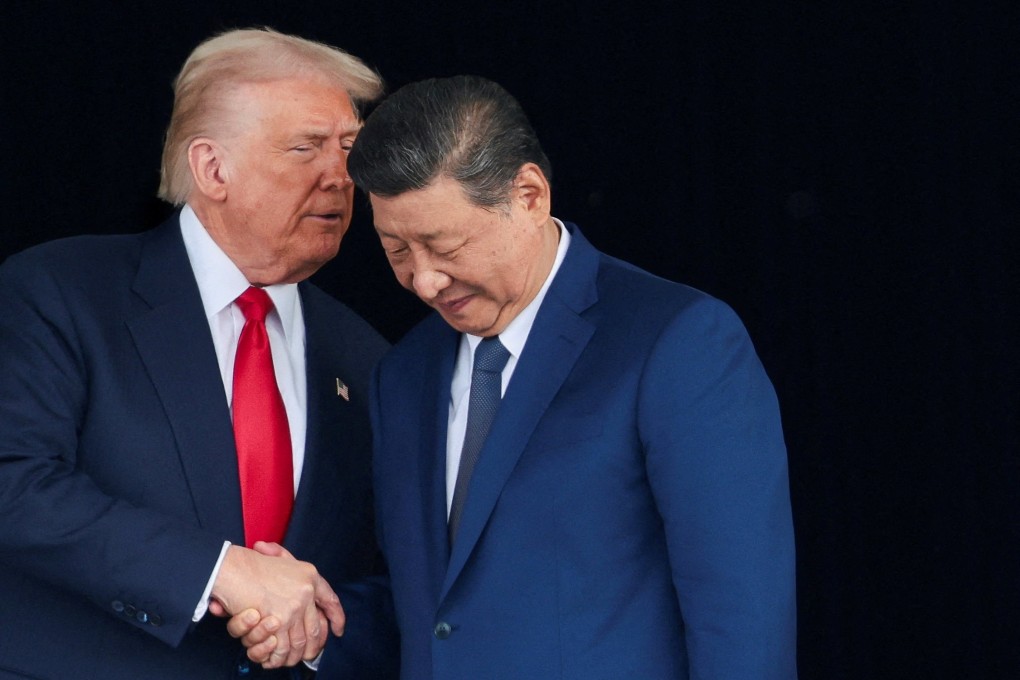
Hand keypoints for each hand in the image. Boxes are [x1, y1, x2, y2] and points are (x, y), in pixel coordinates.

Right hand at [211, 542, 343, 667]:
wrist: (233, 567)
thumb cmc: (250, 563)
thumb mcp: (279, 557)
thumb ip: (289, 563)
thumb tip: (294, 577)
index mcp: (310, 575)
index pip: (331, 601)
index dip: (337, 618)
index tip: (338, 630)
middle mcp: (306, 592)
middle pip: (316, 629)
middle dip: (314, 647)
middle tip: (309, 655)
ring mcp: (293, 608)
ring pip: (300, 642)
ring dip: (294, 655)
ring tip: (290, 660)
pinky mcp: (278, 621)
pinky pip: (283, 647)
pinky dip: (278, 657)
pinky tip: (275, 659)